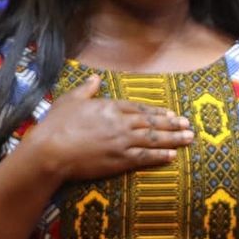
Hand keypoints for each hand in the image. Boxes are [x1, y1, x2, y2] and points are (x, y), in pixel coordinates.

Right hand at [24, 75, 193, 182]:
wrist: (50, 151)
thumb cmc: (56, 125)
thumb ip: (86, 89)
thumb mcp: (70, 100)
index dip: (156, 112)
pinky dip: (159, 156)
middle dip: (172, 124)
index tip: (170, 113)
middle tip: (187, 125)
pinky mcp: (119, 160)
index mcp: (110, 107)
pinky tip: (172, 156)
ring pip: (153, 139)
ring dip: (173, 139)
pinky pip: (145, 157)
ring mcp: (122, 142)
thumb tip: (95, 78)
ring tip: (188, 138)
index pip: (139, 108)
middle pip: (151, 123)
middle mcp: (120, 123)